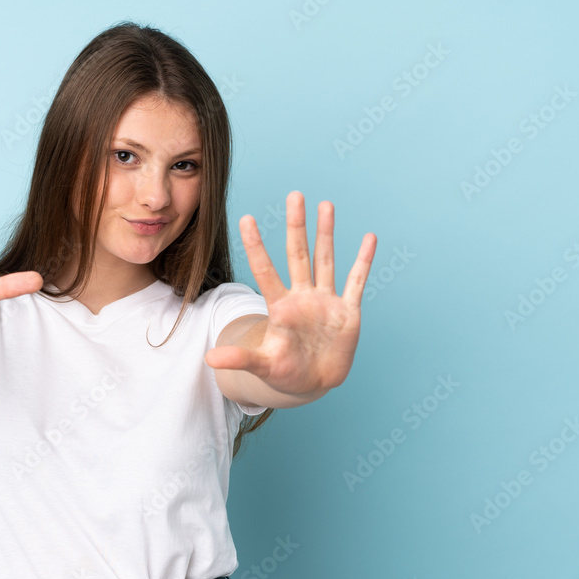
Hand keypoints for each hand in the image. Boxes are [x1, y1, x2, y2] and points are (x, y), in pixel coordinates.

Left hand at [204, 191, 376, 395]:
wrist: (311, 383)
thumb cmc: (284, 373)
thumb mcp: (262, 366)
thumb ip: (239, 359)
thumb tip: (209, 360)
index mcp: (280, 308)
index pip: (265, 270)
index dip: (256, 246)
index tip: (246, 218)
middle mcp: (302, 297)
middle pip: (298, 255)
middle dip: (296, 226)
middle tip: (294, 195)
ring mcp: (326, 302)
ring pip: (325, 260)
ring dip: (326, 234)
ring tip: (325, 204)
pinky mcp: (347, 312)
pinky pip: (356, 282)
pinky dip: (363, 261)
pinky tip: (369, 238)